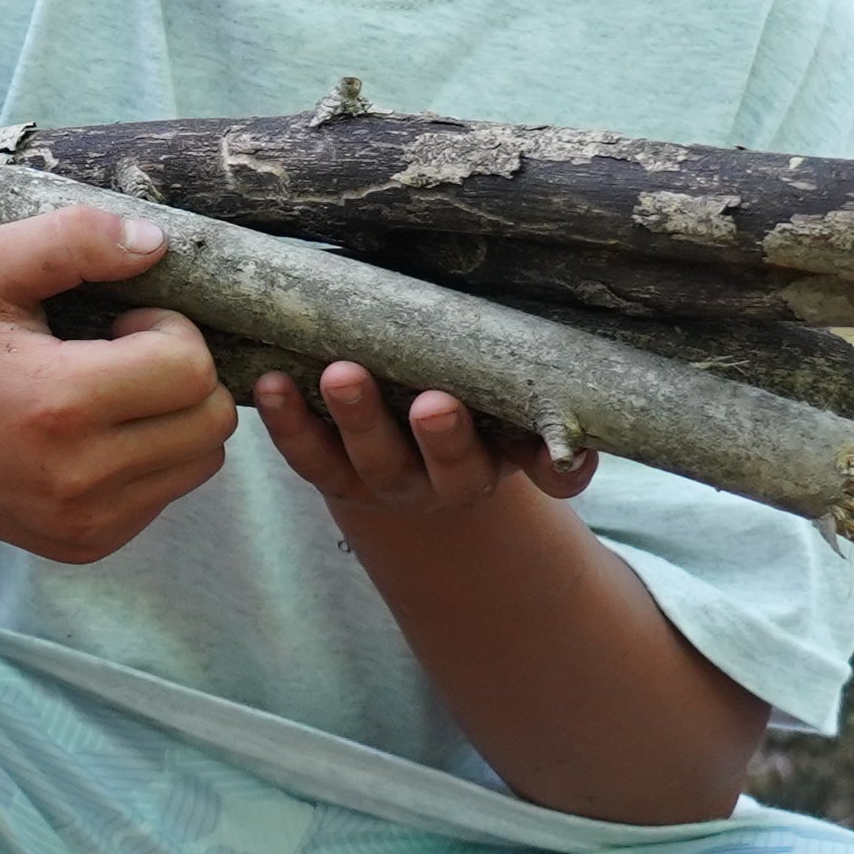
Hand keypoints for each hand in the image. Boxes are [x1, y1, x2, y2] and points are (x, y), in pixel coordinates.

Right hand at [0, 202, 235, 564]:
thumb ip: (73, 239)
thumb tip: (156, 244)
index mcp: (60, 406)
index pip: (192, 370)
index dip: (170, 329)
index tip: (120, 320)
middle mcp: (79, 478)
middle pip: (212, 422)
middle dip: (184, 373)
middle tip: (118, 353)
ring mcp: (83, 523)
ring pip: (201, 463)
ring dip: (175, 418)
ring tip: (108, 392)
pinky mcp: (83, 545)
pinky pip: (165, 495)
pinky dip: (150, 457)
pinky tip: (92, 433)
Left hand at [251, 358, 599, 530]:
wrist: (408, 462)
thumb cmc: (471, 411)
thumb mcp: (509, 419)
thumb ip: (539, 421)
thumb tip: (584, 439)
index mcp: (491, 463)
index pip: (520, 464)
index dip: (532, 460)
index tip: (538, 438)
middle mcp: (437, 480)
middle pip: (441, 465)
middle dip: (440, 436)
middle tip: (433, 402)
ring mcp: (378, 477)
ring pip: (366, 459)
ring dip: (354, 417)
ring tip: (340, 373)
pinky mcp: (327, 470)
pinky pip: (306, 455)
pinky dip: (287, 422)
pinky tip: (269, 384)